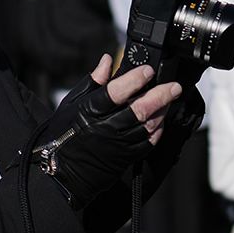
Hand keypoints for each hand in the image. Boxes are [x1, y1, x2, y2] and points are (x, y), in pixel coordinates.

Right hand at [38, 56, 182, 206]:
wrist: (61, 171)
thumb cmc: (63, 134)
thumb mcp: (71, 103)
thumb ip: (92, 82)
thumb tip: (107, 61)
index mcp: (90, 111)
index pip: (116, 92)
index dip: (134, 80)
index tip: (147, 70)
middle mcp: (105, 127)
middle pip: (139, 110)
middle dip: (160, 96)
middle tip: (173, 87)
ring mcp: (117, 144)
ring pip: (147, 126)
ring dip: (161, 112)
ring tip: (169, 100)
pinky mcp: (125, 157)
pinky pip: (147, 143)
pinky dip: (157, 131)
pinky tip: (160, 120)